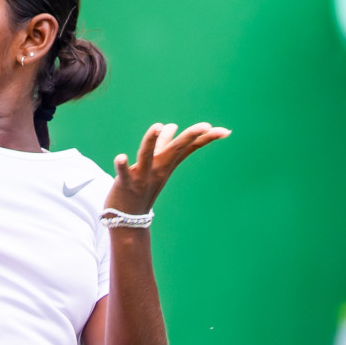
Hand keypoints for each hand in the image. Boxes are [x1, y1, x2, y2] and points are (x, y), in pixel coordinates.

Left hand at [106, 121, 229, 215]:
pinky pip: (124, 175)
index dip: (205, 139)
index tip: (225, 131)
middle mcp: (158, 169)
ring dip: (152, 142)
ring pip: (148, 157)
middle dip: (189, 137)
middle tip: (205, 126)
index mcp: (168, 163)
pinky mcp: (126, 184)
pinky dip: (122, 166)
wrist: (129, 219)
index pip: (189, 149)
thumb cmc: (142, 186)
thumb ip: (163, 144)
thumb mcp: (156, 165)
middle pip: (175, 150)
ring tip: (158, 126)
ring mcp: (143, 177)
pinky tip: (120, 157)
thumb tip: (171, 125)